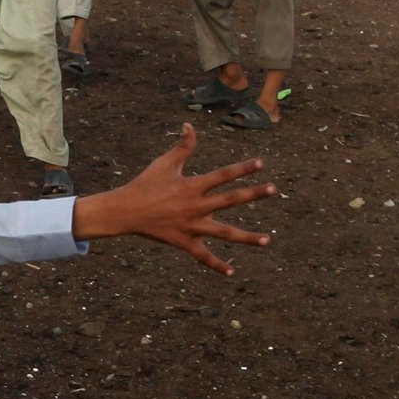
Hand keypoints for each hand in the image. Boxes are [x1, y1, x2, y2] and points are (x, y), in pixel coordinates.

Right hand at [71, 124, 276, 274]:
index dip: (242, 168)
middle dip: (253, 194)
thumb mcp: (164, 163)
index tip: (261, 163)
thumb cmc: (145, 184)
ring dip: (247, 237)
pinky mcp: (184, 242)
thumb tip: (190, 125)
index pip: (223, 175)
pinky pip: (203, 256)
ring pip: (224, 233)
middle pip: (230, 200)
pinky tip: (233, 273)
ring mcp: (192, 226)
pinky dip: (217, 265)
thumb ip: (182, 146)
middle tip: (274, 189)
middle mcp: (196, 206)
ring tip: (267, 240)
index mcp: (192, 185)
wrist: (125, 211)